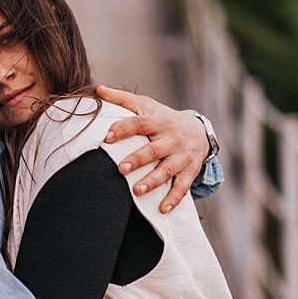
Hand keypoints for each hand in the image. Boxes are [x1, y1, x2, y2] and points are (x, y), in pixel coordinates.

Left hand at [97, 85, 210, 213]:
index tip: (107, 137)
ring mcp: (182, 156)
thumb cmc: (163, 118)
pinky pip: (182, 187)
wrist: (199, 130)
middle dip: (138, 160)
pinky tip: (162, 209)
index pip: (140, 123)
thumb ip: (122, 99)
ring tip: (137, 191)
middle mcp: (171, 139)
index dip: (123, 129)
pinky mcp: (189, 171)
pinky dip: (174, 199)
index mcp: (158, 121)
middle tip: (121, 169)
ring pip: (168, 170)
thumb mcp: (147, 105)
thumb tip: (98, 89)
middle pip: (154, 150)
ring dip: (153, 181)